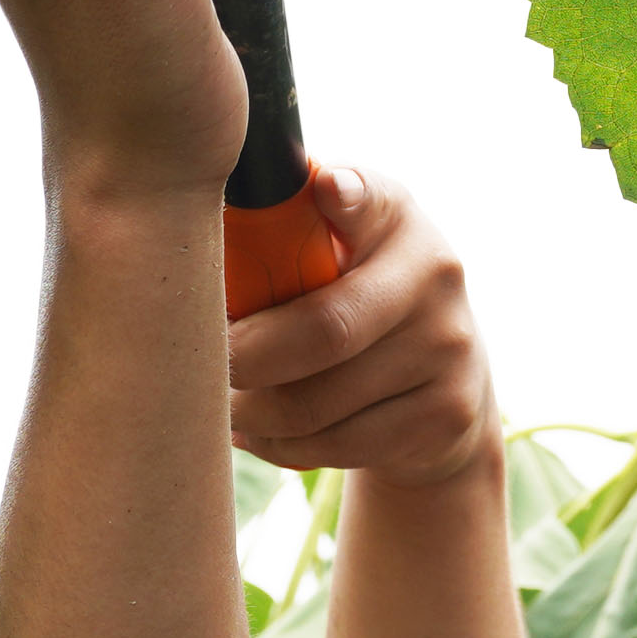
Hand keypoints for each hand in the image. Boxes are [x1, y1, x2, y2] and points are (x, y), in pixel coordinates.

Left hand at [229, 164, 495, 482]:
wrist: (444, 378)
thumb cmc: (351, 297)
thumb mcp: (335, 245)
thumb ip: (283, 228)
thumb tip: (187, 231)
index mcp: (393, 216)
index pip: (368, 197)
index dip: (344, 196)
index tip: (325, 192)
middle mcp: (435, 273)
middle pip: (323, 329)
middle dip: (242, 357)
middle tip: (198, 365)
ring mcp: (448, 349)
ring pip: (315, 402)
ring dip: (248, 412)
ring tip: (220, 403)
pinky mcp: (445, 415)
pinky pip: (333, 445)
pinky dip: (276, 445)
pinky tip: (255, 432)